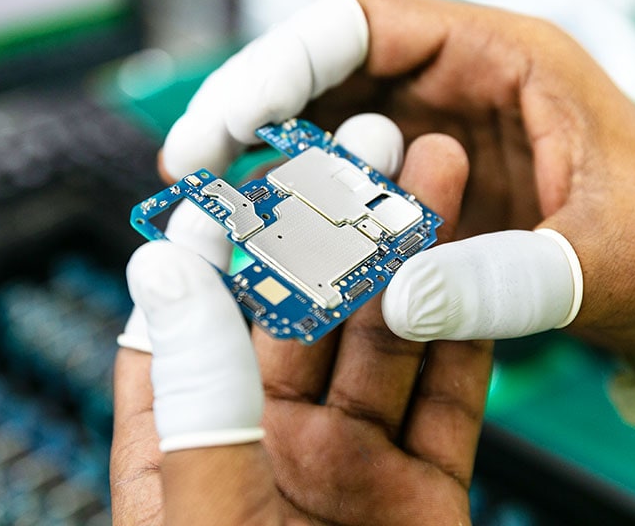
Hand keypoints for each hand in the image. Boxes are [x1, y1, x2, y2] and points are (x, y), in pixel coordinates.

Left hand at [113, 125, 492, 524]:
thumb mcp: (208, 510)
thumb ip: (197, 393)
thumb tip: (160, 267)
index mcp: (189, 450)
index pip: (194, 324)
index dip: (212, 245)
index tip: (238, 176)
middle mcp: (272, 445)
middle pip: (307, 314)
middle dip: (340, 225)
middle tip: (369, 144)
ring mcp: (351, 465)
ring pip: (386, 340)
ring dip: (412, 257)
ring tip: (435, 171)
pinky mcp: (424, 492)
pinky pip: (449, 403)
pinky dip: (466, 338)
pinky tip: (474, 266)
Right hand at [159, 0, 634, 349]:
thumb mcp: (605, 261)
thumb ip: (509, 279)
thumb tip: (394, 300)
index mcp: (498, 58)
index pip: (362, 24)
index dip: (281, 63)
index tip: (223, 123)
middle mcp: (449, 86)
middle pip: (319, 74)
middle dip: (245, 118)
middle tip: (190, 177)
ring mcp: (429, 135)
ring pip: (318, 130)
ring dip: (261, 170)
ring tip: (208, 221)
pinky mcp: (420, 187)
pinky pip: (339, 186)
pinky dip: (296, 212)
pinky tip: (260, 250)